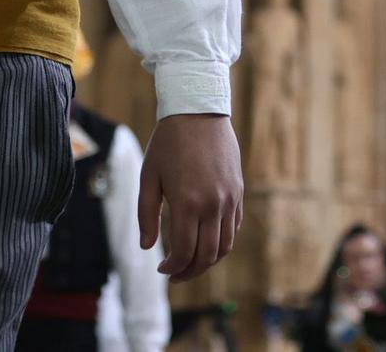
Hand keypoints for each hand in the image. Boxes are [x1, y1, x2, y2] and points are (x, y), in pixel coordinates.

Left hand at [137, 113, 242, 281]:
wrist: (199, 110)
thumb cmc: (168, 142)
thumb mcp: (149, 176)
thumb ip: (146, 214)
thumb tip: (148, 247)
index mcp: (188, 202)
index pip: (184, 252)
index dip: (172, 268)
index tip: (161, 269)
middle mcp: (213, 204)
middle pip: (207, 255)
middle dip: (190, 272)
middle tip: (174, 275)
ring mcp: (230, 199)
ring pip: (225, 246)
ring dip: (208, 261)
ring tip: (191, 263)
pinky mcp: (238, 191)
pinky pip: (234, 227)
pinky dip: (222, 242)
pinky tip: (207, 241)